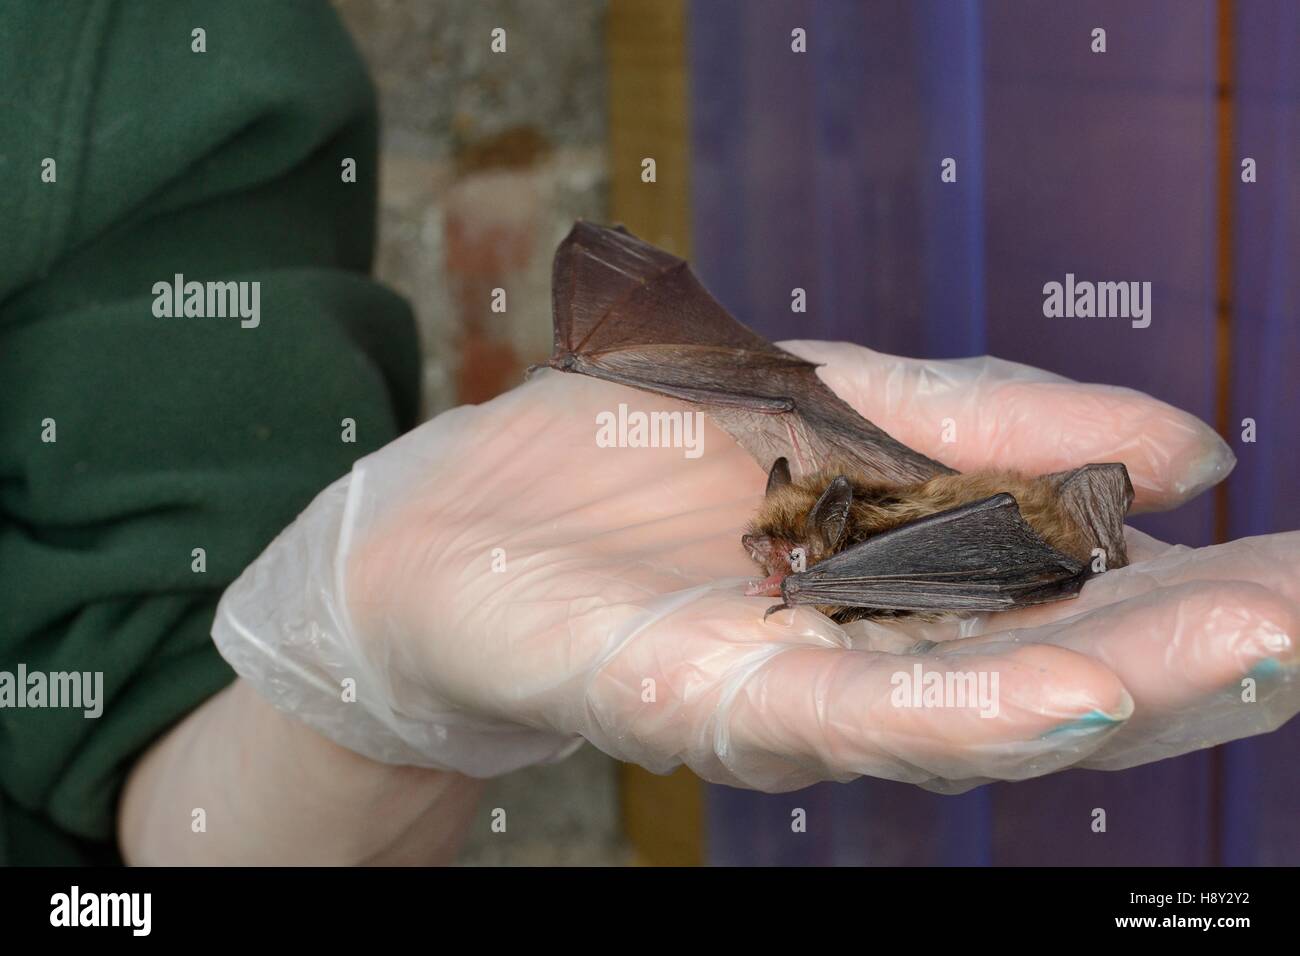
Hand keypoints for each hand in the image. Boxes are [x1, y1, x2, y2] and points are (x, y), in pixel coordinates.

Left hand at [213, 341, 1295, 791]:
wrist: (454, 520)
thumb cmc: (630, 457)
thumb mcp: (825, 394)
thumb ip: (980, 421)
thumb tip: (1177, 445)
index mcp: (905, 582)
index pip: (1079, 598)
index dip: (1199, 590)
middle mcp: (869, 658)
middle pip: (1054, 673)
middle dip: (1192, 655)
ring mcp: (792, 693)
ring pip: (974, 714)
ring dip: (1117, 692)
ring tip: (1249, 655)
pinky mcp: (704, 703)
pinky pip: (850, 714)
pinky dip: (966, 711)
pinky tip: (1072, 695)